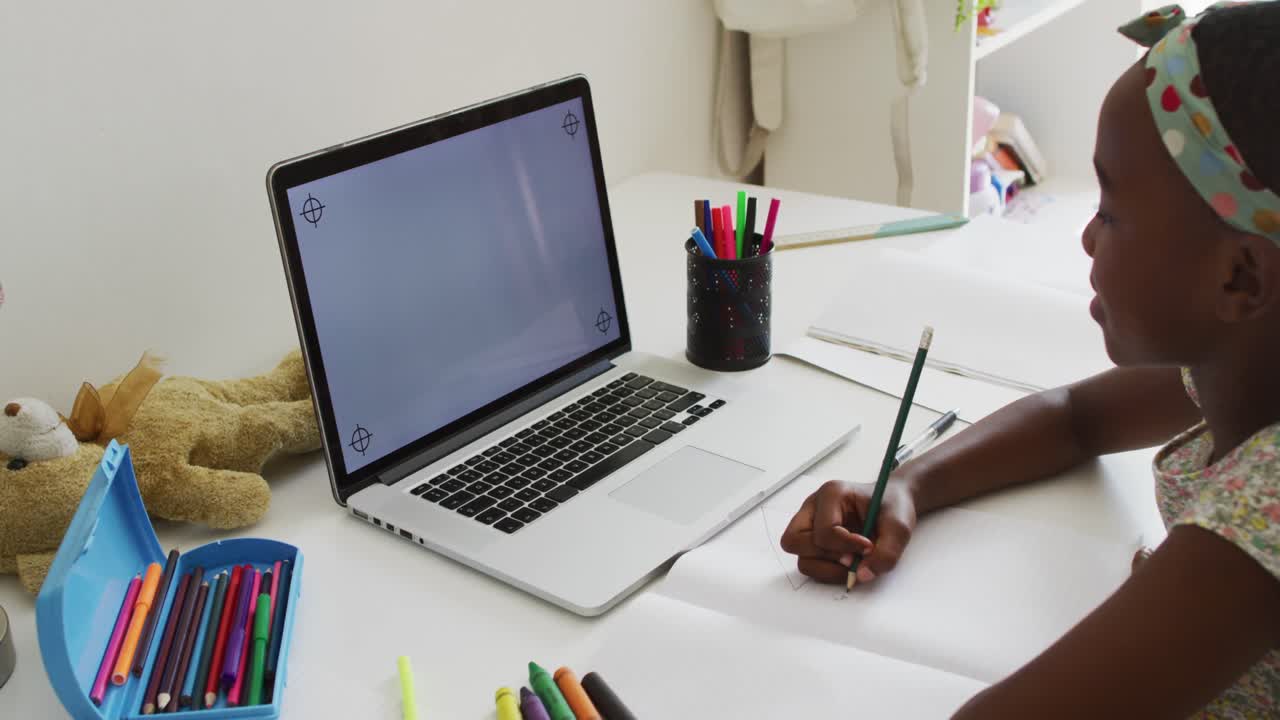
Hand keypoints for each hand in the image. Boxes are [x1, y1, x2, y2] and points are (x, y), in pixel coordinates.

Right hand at [779, 478, 917, 584]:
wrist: (893, 505)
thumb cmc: (892, 507)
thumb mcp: (899, 527)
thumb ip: (887, 553)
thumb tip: (862, 575)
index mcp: (832, 493)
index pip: (823, 530)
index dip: (846, 546)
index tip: (868, 547)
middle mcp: (813, 507)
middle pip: (794, 541)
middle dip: (825, 557)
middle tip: (851, 559)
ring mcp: (810, 524)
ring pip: (801, 558)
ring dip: (827, 568)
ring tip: (853, 564)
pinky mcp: (813, 541)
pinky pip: (810, 564)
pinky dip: (828, 571)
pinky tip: (848, 563)